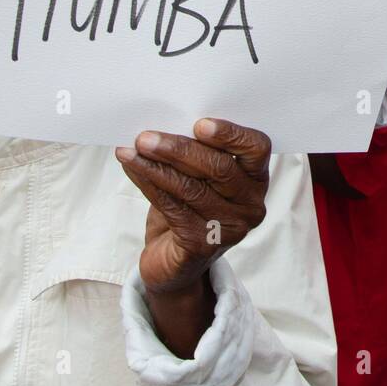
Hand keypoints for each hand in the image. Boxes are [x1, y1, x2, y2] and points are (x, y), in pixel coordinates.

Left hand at [115, 118, 270, 356]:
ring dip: (155, 165)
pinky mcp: (203, 246)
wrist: (175, 263)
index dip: (231, 134)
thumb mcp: (198, 177)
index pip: (257, 148)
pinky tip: (131, 169)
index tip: (199, 124)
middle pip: (219, 168)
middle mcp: (250, 204)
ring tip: (129, 150)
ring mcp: (230, 228)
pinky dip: (147, 184)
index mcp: (255, 178)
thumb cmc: (187, 208)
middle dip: (179, 148)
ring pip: (191, 188)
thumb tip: (160, 122)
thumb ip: (194, 152)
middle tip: (145, 137)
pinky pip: (172, 208)